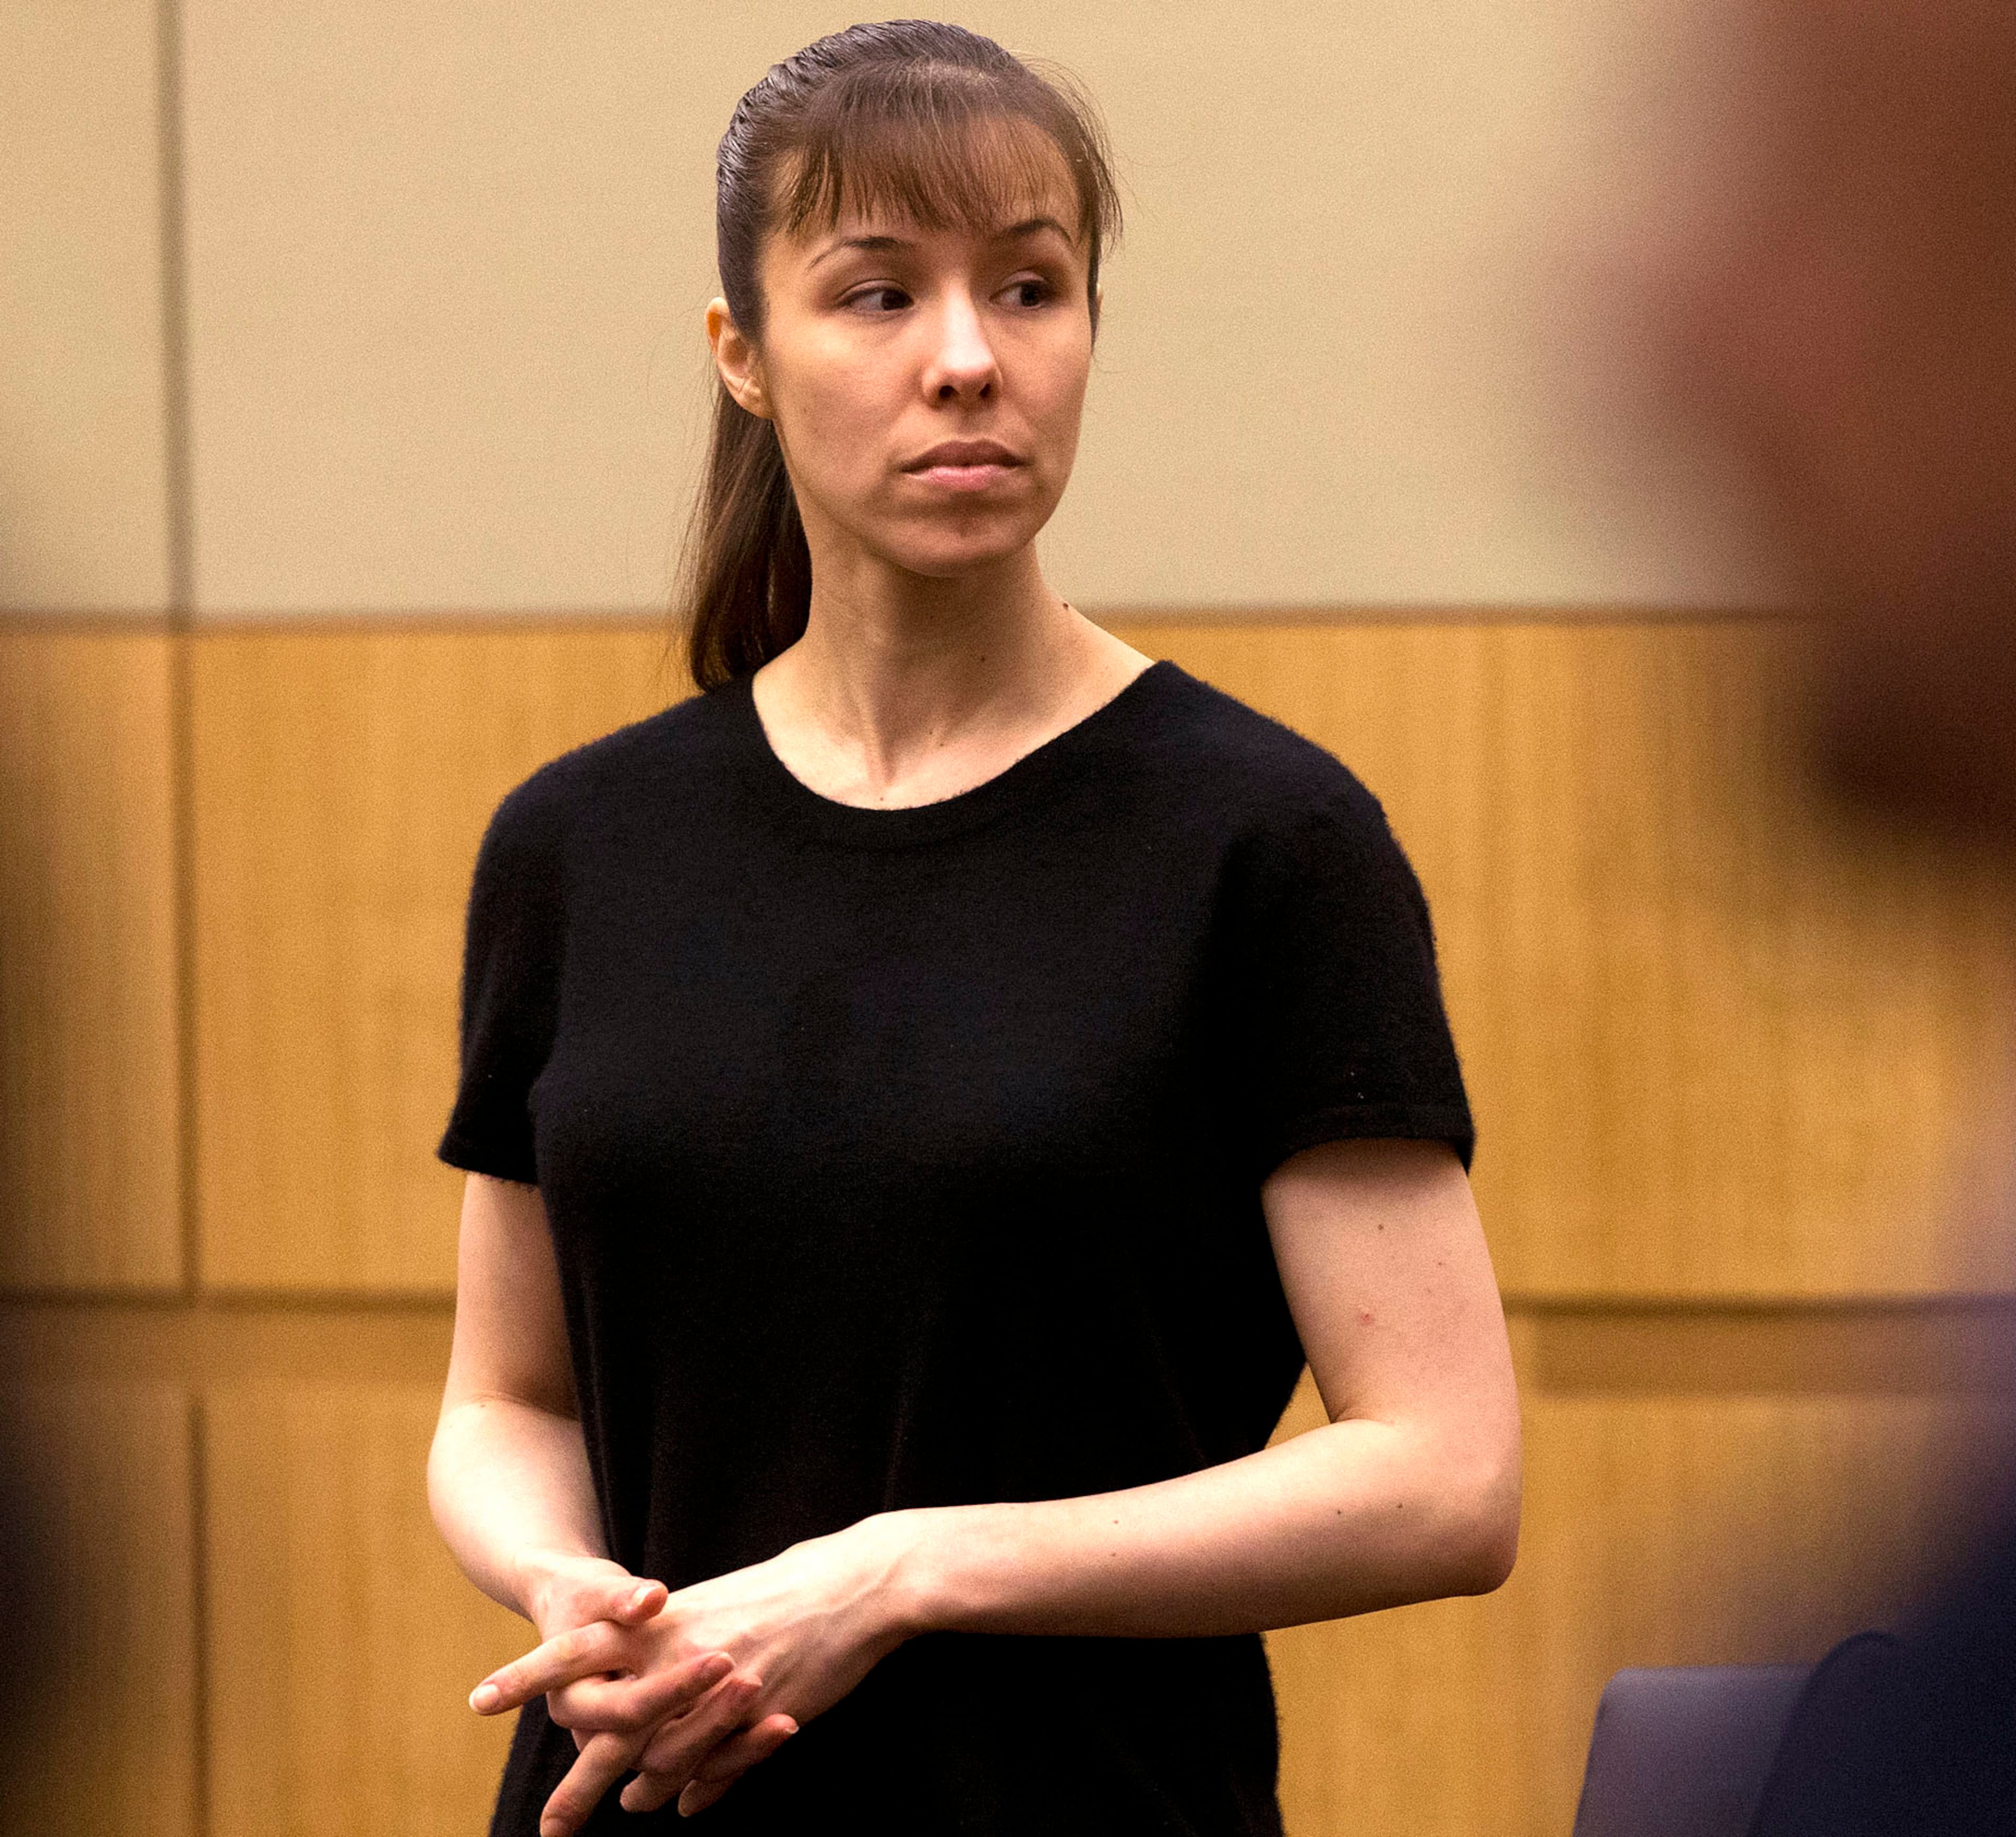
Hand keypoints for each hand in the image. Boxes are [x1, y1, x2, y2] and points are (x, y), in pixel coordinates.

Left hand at [471, 1514, 925, 1822]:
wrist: (856, 1584)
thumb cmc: (787, 1589)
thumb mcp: (717, 1607)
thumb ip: (671, 1646)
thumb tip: (641, 1669)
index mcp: (664, 1620)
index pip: (578, 1647)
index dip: (529, 1675)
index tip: (479, 1700)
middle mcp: (681, 1656)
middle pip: (611, 1730)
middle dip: (576, 1786)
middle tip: (548, 1830)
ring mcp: (721, 1692)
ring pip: (662, 1763)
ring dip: (645, 1791)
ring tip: (629, 1806)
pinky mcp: (759, 1717)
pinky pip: (713, 1771)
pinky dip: (698, 1791)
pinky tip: (689, 1804)